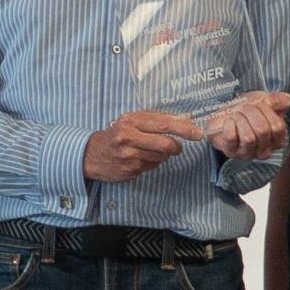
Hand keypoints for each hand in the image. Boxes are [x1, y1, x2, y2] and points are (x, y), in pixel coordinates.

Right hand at [81, 109, 204, 182]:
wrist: (91, 154)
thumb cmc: (117, 134)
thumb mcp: (133, 120)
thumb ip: (157, 119)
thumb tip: (185, 119)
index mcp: (131, 121)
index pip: (164, 124)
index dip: (184, 129)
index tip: (197, 133)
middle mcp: (128, 137)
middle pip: (166, 144)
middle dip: (176, 147)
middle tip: (177, 148)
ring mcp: (128, 156)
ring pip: (161, 158)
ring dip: (162, 156)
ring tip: (149, 151)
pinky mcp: (129, 170)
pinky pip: (152, 167)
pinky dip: (152, 163)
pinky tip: (140, 159)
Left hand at [202, 91, 289, 163]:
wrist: (225, 116)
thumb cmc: (247, 111)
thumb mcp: (264, 101)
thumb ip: (277, 100)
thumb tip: (286, 100)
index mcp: (277, 139)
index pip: (277, 127)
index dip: (267, 111)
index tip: (259, 104)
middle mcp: (264, 150)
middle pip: (262, 130)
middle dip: (251, 112)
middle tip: (245, 108)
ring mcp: (248, 153)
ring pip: (248, 137)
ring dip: (240, 119)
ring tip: (236, 115)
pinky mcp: (231, 152)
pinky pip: (231, 138)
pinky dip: (229, 125)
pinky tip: (228, 121)